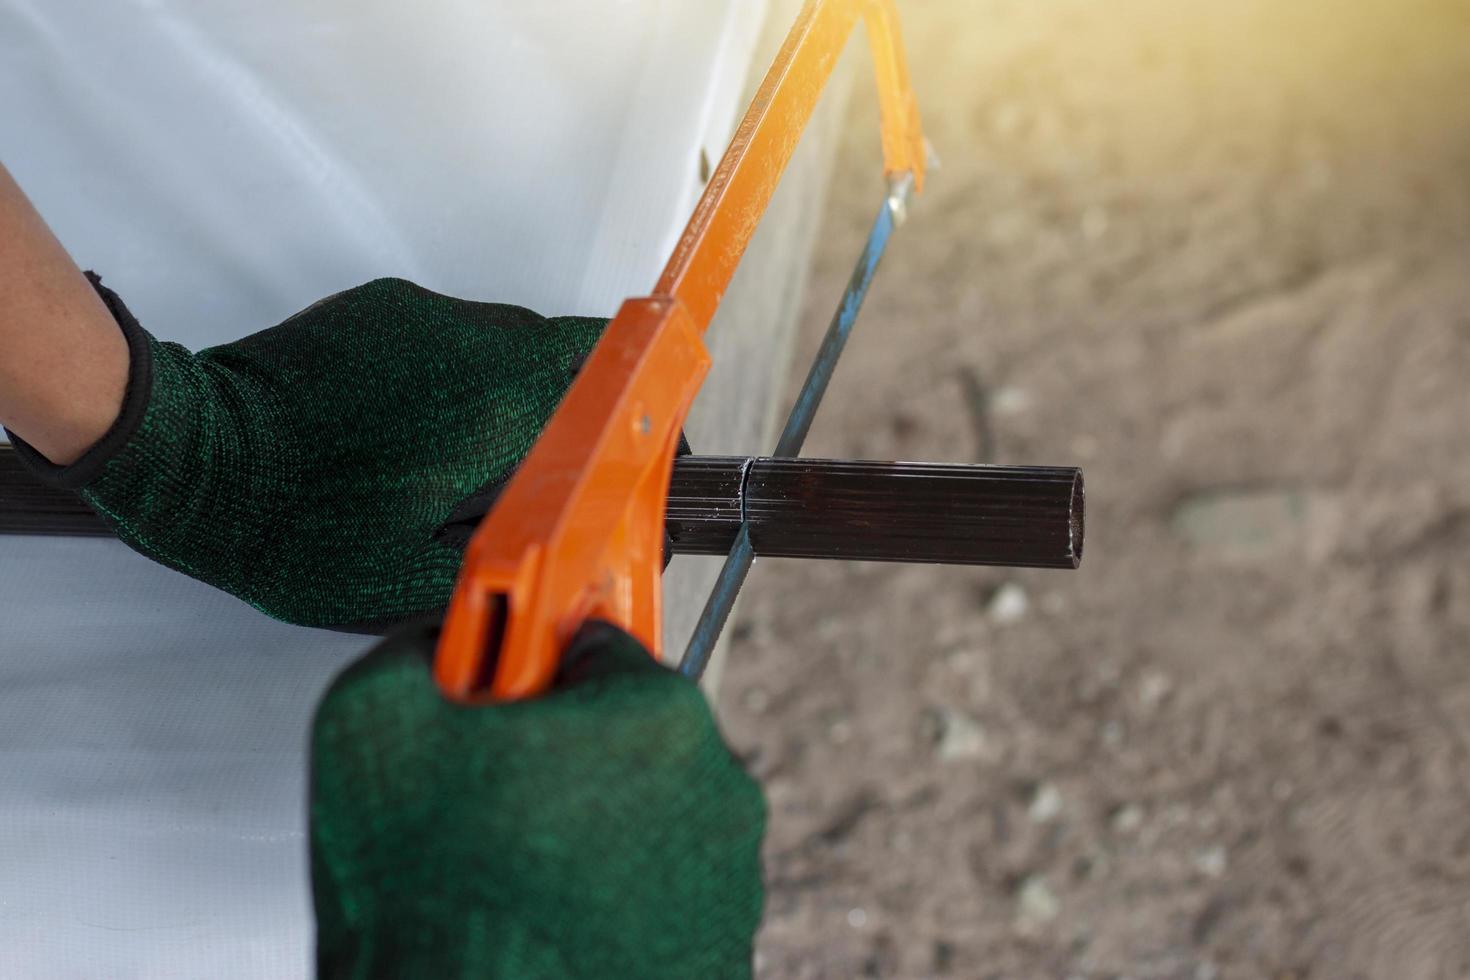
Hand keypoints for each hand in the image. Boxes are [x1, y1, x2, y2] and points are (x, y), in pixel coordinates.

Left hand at [7, 276, 605, 629]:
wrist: (189, 460)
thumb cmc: (291, 525)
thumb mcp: (413, 579)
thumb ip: (507, 564)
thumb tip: (563, 568)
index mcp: (493, 403)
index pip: (609, 366)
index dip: (641, 398)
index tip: (645, 436)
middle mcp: (468, 341)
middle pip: (565, 353)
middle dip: (574, 408)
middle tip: (547, 470)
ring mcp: (419, 315)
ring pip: (506, 343)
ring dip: (511, 395)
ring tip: (465, 463)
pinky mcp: (377, 308)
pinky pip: (449, 335)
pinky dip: (456, 379)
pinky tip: (411, 433)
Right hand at [309, 618, 765, 978]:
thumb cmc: (433, 904)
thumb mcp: (369, 721)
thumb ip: (415, 648)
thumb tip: (434, 646)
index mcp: (656, 714)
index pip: (592, 643)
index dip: (525, 669)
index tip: (498, 693)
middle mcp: (720, 793)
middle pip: (626, 735)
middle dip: (559, 753)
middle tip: (487, 794)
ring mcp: (729, 883)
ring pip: (646, 820)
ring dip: (586, 830)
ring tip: (509, 869)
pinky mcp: (720, 953)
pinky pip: (660, 898)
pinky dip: (611, 900)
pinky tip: (543, 916)